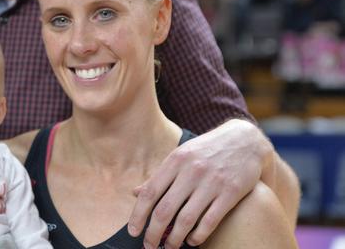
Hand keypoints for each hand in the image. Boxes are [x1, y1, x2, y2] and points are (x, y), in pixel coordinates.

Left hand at [127, 120, 272, 248]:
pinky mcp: (231, 192)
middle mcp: (191, 171)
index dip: (138, 214)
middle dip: (154, 232)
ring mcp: (211, 182)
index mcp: (175, 161)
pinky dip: (198, 235)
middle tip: (149, 245)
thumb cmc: (207, 149)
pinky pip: (210, 220)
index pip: (150, 192)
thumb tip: (136, 192)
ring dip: (175, 238)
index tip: (133, 231)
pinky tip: (192, 241)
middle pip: (165, 209)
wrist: (244, 139)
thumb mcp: (181, 155)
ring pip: (186, 219)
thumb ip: (160, 175)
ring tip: (170, 246)